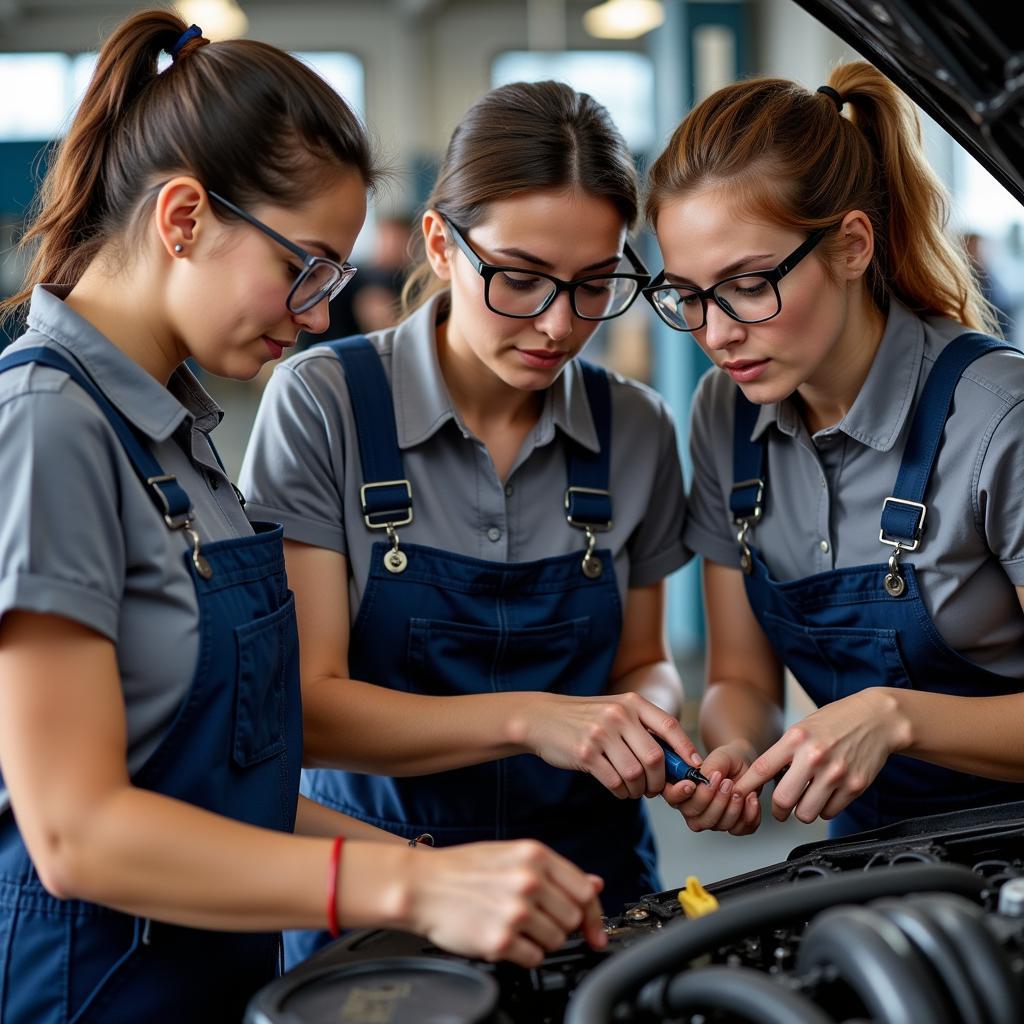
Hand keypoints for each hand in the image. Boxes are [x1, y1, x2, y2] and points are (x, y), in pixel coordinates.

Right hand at [406, 840, 605, 966]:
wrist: (422, 886)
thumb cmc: (463, 870)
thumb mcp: (512, 855)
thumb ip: (554, 871)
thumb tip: (594, 884)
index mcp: (535, 855)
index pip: (584, 891)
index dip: (593, 914)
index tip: (594, 931)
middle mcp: (528, 882)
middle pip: (572, 920)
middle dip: (558, 925)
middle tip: (535, 920)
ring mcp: (515, 912)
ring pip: (555, 941)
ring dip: (540, 940)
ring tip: (514, 925)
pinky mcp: (500, 940)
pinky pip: (534, 958)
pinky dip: (523, 954)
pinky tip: (505, 938)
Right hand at [514, 692, 701, 798]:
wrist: (542, 719)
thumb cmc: (585, 719)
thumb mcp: (615, 711)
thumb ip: (642, 730)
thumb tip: (676, 762)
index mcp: (631, 703)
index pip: (669, 727)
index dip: (687, 750)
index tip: (694, 769)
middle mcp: (618, 715)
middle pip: (655, 758)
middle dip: (660, 780)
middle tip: (654, 788)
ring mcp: (601, 734)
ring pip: (636, 774)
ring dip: (639, 789)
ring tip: (634, 789)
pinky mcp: (585, 754)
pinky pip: (615, 782)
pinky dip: (622, 792)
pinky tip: (619, 789)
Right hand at [663, 739, 761, 834]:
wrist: (745, 765)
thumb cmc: (727, 760)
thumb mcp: (719, 757)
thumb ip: (709, 768)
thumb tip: (705, 780)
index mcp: (682, 789)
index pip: (672, 797)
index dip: (680, 794)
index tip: (692, 785)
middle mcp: (694, 808)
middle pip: (696, 818)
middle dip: (714, 801)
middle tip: (726, 782)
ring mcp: (713, 820)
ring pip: (717, 825)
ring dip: (731, 808)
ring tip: (738, 789)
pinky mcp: (732, 825)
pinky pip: (738, 829)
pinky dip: (749, 815)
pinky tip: (751, 798)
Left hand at [734, 688, 907, 823]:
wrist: (877, 719)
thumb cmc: (837, 721)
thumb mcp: (803, 727)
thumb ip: (785, 751)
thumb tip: (764, 779)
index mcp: (796, 738)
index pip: (762, 769)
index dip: (746, 786)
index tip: (737, 795)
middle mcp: (814, 756)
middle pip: (783, 800)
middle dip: (778, 810)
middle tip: (779, 809)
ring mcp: (836, 773)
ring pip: (806, 813)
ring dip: (803, 811)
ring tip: (807, 799)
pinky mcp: (855, 786)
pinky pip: (829, 812)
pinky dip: (824, 809)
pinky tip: (827, 794)